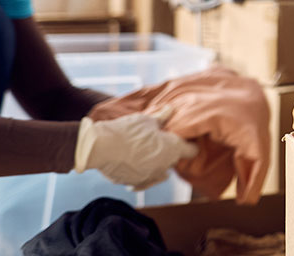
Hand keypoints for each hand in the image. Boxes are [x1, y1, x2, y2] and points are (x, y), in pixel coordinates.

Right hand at [74, 108, 197, 189]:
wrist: (101, 147)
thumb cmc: (127, 130)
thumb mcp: (147, 119)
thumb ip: (162, 117)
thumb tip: (171, 109)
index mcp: (173, 148)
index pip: (192, 151)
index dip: (189, 145)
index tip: (184, 140)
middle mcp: (165, 165)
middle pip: (174, 160)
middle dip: (170, 152)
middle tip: (160, 141)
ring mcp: (150, 177)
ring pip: (161, 172)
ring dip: (157, 164)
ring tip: (147, 153)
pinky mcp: (136, 183)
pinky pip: (145, 180)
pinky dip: (143, 174)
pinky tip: (136, 166)